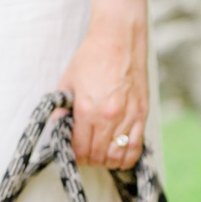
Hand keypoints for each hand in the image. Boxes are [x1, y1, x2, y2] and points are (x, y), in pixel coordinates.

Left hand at [57, 11, 148, 167]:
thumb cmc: (90, 59)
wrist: (119, 41)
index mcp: (88, 110)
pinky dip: (127, 156)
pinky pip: (137, 146)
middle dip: (88, 159)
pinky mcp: (143, 113)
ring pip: (118, 155)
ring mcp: (129, 116)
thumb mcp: (67, 84)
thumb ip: (61, 110)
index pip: (80, 148)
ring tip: (99, 155)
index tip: (70, 153)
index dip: (73, 156)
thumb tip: (57, 129)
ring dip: (107, 161)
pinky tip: (118, 156)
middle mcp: (110, 117)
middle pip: (98, 155)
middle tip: (83, 154)